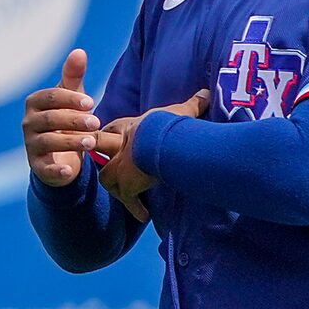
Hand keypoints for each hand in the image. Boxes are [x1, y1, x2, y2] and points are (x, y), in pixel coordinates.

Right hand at [21, 48, 102, 186]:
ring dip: (70, 141)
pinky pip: (44, 168)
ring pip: (48, 141)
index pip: (50, 98)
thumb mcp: (72, 98)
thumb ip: (74, 76)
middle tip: (96, 122)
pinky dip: (56, 170)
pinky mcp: (37, 166)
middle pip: (49, 119)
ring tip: (93, 141)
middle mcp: (28, 123)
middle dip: (73, 120)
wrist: (63, 153)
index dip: (69, 99)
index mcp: (35, 103)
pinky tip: (70, 170)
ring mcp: (31, 145)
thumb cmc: (67, 119)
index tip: (90, 102)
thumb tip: (79, 51)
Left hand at [94, 89, 208, 218]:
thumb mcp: (181, 112)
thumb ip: (194, 103)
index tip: (109, 135)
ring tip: (126, 195)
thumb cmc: (171, 124)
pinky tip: (144, 216)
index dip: (110, 131)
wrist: (163, 142)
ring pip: (107, 178)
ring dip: (115, 186)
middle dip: (101, 155)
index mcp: (130, 127)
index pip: (113, 127)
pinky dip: (135, 208)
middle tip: (108, 165)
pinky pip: (128, 200)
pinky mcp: (127, 186)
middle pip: (101, 149)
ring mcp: (121, 168)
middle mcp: (121, 147)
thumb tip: (207, 92)